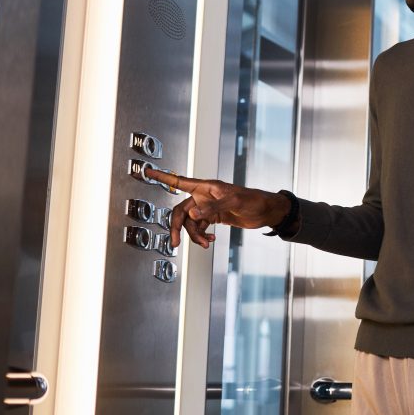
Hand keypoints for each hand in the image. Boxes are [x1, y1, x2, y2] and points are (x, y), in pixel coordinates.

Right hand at [143, 169, 292, 248]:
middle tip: (176, 242)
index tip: (146, 171)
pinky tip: (211, 239)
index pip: (179, 181)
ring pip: (191, 223)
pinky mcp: (214, 217)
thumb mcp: (234, 202)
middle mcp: (203, 197)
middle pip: (181, 212)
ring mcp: (208, 208)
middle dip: (178, 228)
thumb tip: (192, 215)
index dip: (162, 176)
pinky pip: (200, 228)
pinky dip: (203, 236)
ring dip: (195, 235)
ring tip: (206, 243)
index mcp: (206, 187)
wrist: (266, 212)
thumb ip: (212, 208)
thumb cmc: (254, 200)